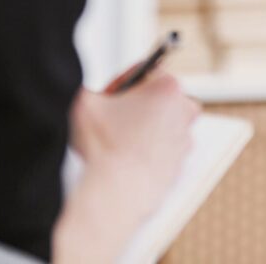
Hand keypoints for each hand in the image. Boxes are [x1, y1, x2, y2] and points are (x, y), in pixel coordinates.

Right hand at [52, 72, 199, 262]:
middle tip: (113, 117)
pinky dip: (146, 152)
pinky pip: (161, 150)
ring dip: (142, 128)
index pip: (145, 71)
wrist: (115, 193)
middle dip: (137, 104)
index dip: (123, 83)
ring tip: (117, 140)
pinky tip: (124, 158)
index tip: (111, 96)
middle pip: (158, 97)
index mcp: (168, 88)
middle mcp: (183, 112)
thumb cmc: (104, 148)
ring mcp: (184, 140)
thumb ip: (85, 84)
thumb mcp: (84, 101)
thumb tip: (80, 84)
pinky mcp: (179, 165)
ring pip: (161, 124)